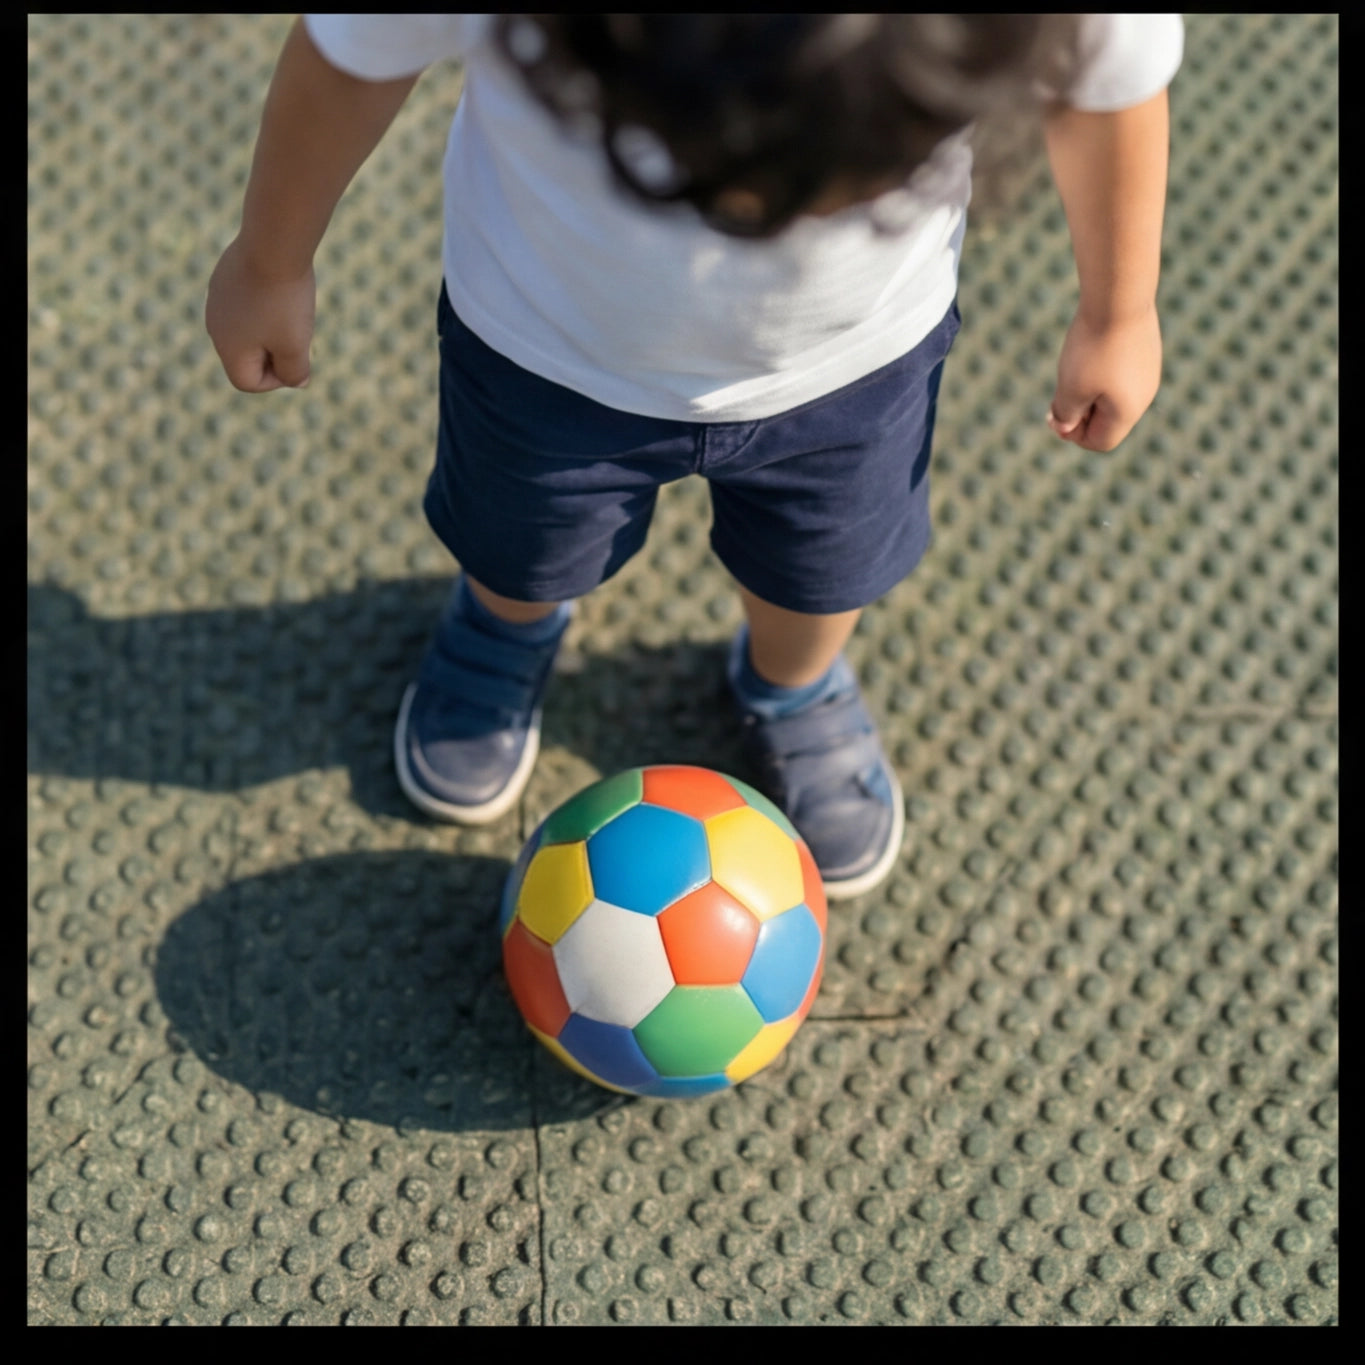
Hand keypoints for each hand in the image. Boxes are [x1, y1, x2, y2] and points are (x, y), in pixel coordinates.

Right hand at [205, 237, 314, 392]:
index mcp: (226, 348)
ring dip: (272, 329)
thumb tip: (296, 382)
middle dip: (276, 352)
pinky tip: (279, 288)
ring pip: (249, 330)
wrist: (272, 243)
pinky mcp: (224, 278)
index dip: (277, 379)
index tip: (297, 356)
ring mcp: (216, 299)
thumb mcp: (296, 345)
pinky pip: (247, 304)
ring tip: (289, 308)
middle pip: (247, 357)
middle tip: (297, 329)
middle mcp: (214, 326)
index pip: (248, 382)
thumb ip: (295, 372)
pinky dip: (266, 305)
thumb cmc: (285, 301)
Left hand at [1046, 305, 1161, 451]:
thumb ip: (1066, 415)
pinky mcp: (1146, 352)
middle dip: (1080, 414)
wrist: (1119, 297)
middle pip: (1107, 422)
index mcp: (1128, 412)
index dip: (1073, 435)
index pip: (1100, 442)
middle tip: (1058, 393)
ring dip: (1089, 393)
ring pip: (1113, 397)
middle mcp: (1145, 396)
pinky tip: (1091, 352)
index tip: (1054, 413)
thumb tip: (1064, 428)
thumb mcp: (1070, 388)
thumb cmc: (1092, 347)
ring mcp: (1149, 372)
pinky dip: (1102, 373)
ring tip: (1075, 370)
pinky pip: (1121, 376)